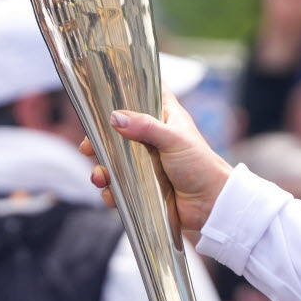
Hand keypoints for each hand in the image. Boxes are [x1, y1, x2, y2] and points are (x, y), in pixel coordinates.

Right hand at [81, 92, 231, 243]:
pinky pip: (119, 186)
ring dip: (102, 168)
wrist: (212, 206)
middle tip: (88, 147)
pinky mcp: (143, 186)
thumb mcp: (174, 140)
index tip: (100, 96)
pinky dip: (111, 190)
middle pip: (117, 131)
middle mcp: (152, 137)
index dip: (122, 94)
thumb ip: (146, 127)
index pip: (141, 95)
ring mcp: (146, 162)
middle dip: (99, 141)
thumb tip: (115, 118)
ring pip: (114, 161)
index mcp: (164, 117)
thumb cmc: (201, 166)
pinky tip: (111, 193)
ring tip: (100, 177)